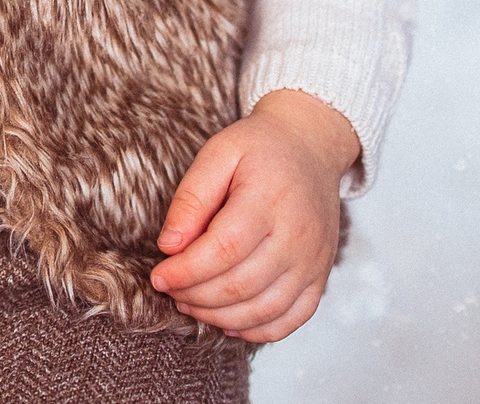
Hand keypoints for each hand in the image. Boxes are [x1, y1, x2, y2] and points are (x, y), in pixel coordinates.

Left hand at [149, 89, 358, 342]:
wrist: (310, 148)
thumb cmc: (258, 149)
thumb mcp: (218, 154)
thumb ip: (192, 199)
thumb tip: (170, 246)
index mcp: (269, 199)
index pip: (224, 250)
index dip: (186, 272)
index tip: (158, 277)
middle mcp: (298, 235)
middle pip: (242, 285)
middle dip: (196, 295)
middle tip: (170, 289)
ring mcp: (314, 260)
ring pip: (265, 309)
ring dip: (220, 317)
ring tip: (190, 304)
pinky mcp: (320, 275)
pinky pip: (292, 318)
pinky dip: (258, 330)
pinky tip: (229, 322)